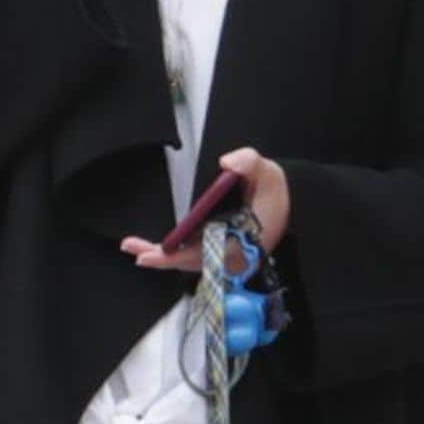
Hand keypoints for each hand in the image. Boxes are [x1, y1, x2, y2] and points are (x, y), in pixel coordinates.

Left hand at [120, 147, 290, 271]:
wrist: (290, 201)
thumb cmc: (275, 189)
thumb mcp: (268, 171)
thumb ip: (250, 162)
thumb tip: (227, 163)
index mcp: (243, 239)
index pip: (208, 253)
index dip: (182, 256)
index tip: (159, 253)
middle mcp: (233, 252)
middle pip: (193, 261)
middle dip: (162, 258)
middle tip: (133, 249)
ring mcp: (226, 252)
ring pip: (191, 259)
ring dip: (163, 256)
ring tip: (134, 247)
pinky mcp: (221, 247)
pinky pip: (194, 254)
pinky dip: (174, 252)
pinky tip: (155, 248)